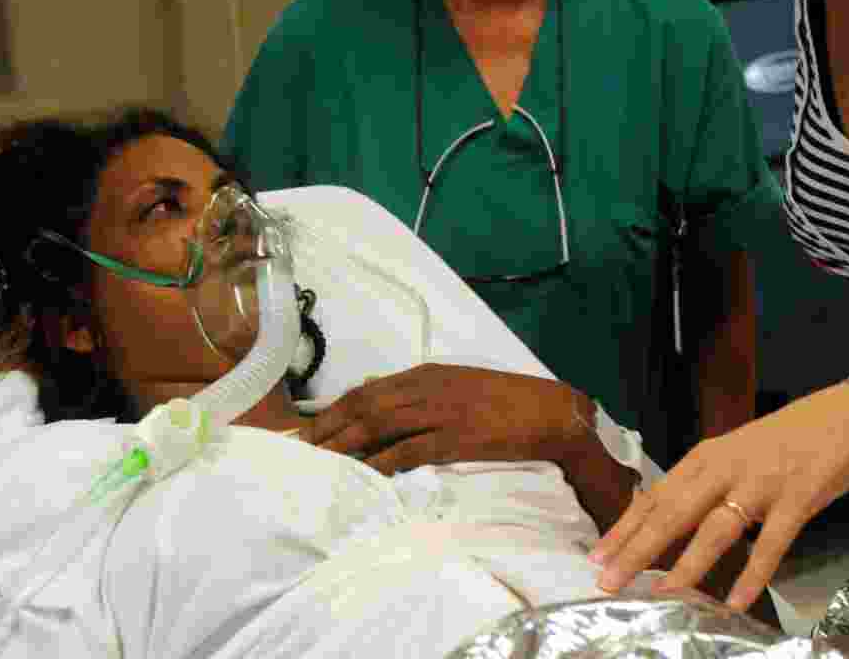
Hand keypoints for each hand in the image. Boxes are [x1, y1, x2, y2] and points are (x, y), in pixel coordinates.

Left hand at [303, 363, 576, 474]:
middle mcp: (425, 389)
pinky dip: (383, 462)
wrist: (547, 412)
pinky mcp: (455, 438)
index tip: (308, 428)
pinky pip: (409, 450)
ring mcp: (439, 412)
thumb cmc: (502, 400)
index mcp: (424, 375)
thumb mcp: (455, 385)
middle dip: (329, 427)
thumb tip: (380, 403)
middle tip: (301, 449)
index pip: (365, 391)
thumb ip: (419, 393)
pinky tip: (365, 473)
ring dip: (346, 444)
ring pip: (379, 425)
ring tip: (320, 462)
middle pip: (364, 406)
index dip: (333, 410)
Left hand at [590, 382, 848, 610]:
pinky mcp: (797, 499)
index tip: (597, 555)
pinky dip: (753, 573)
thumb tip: (666, 517)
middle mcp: (723, 469)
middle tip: (608, 580)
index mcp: (703, 459)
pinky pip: (771, 543)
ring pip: (714, 528)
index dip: (624, 528)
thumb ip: (702, 485)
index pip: (653, 498)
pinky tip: (736, 600)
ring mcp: (759, 484)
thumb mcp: (733, 457)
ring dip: (686, 563)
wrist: (844, 415)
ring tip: (663, 592)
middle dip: (637, 550)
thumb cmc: (784, 440)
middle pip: (671, 514)